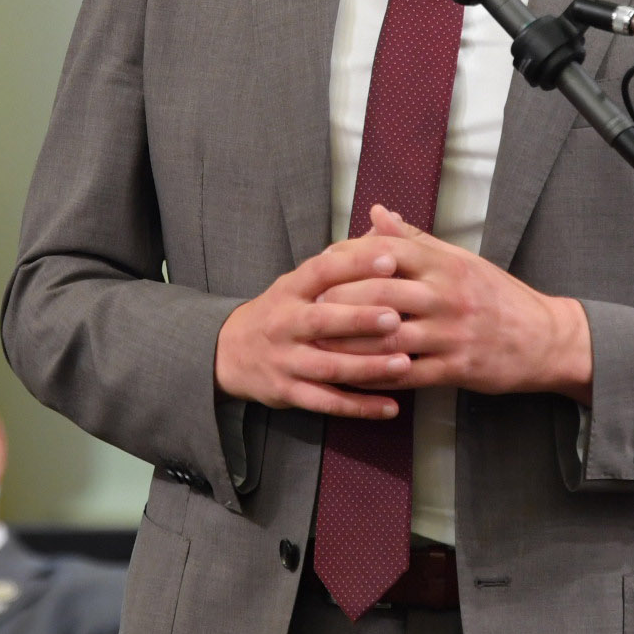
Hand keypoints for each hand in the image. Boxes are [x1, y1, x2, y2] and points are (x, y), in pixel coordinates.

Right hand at [215, 236, 416, 417]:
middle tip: (396, 317)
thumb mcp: (298, 282)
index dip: (353, 265)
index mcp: (290, 290)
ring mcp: (286, 360)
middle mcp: (285, 324)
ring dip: (367, 368)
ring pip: (328, 367)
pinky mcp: (288, 393)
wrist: (229, 352)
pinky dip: (360, 407)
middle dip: (359, 320)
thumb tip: (382, 225)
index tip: (388, 259)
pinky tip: (391, 407)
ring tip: (404, 365)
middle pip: (322, 321)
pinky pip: (327, 403)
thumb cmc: (280, 311)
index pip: (320, 271)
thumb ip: (339, 262)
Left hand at [313, 206, 593, 402]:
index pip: (387, 253)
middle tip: (310, 307)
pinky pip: (407, 374)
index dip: (349, 258)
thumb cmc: (499, 296)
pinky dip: (376, 375)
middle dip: (340, 299)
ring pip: (389, 336)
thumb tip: (375, 212)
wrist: (545, 339)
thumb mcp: (461, 260)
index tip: (321, 266)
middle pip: (380, 291)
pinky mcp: (456, 369)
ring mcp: (452, 334)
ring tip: (320, 343)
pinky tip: (352, 376)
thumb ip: (415, 239)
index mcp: (446, 264)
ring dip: (350, 341)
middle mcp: (447, 295)